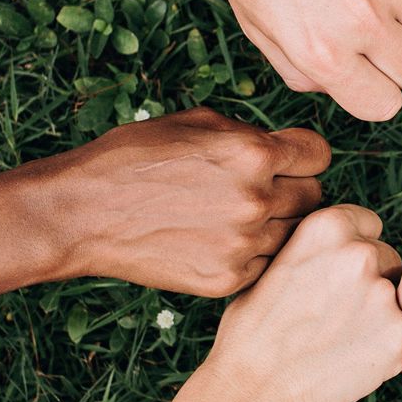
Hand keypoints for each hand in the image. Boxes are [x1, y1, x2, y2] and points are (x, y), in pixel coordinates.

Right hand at [39, 110, 330, 294]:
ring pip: (294, 235)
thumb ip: (251, 135)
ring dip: (276, 225)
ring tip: (237, 217)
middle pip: (314, 197)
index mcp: (252, 153)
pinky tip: (222, 242)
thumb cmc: (134, 158)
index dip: (304, 156)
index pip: (320, 155)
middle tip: (263, 191)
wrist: (82, 213)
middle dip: (294, 190)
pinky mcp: (227, 279)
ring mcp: (243, 244)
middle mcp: (256, 199)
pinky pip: (266, 264)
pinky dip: (253, 254)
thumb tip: (286, 149)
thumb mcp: (196, 123)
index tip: (290, 161)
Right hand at [205, 204, 401, 401]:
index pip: (369, 224)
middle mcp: (361, 252)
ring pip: (397, 296)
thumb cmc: (255, 329)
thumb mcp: (276, 264)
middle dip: (370, 281)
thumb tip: (345, 245)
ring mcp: (384, 294)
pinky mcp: (400, 333)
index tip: (337, 274)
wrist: (255, 388)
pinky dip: (384, 345)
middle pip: (388, 258)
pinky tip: (350, 358)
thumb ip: (320, 249)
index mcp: (328, 227)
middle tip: (335, 314)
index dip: (354, 249)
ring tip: (339, 338)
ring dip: (379, 313)